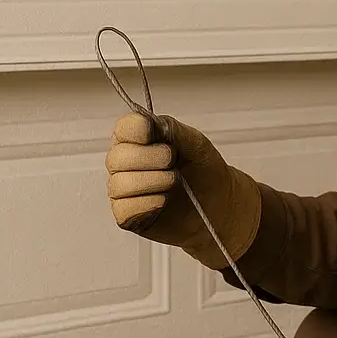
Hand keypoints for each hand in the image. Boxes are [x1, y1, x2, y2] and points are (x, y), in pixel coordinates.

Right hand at [106, 111, 261, 268]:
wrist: (219, 206)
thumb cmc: (205, 174)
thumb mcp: (195, 143)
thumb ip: (171, 129)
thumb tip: (149, 122)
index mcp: (139, 140)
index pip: (123, 128)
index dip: (136, 129)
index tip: (152, 133)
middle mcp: (127, 164)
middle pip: (117, 157)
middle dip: (149, 158)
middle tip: (173, 162)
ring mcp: (124, 190)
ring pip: (119, 184)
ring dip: (152, 182)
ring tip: (173, 182)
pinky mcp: (127, 216)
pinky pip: (124, 209)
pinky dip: (147, 203)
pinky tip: (163, 200)